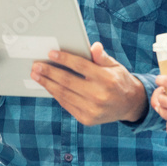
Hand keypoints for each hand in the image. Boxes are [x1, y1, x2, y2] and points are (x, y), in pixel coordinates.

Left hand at [29, 42, 146, 125]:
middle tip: (36, 65)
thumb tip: (94, 46)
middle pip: (68, 81)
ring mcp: (92, 110)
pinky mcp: (86, 119)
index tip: (50, 53)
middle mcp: (99, 95)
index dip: (64, 59)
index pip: (81, 66)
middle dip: (49, 72)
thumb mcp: (115, 65)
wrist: (130, 105)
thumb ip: (102, 57)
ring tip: (36, 76)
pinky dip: (55, 94)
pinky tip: (48, 86)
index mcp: (107, 79)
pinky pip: (66, 104)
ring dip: (47, 84)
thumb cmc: (118, 80)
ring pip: (64, 94)